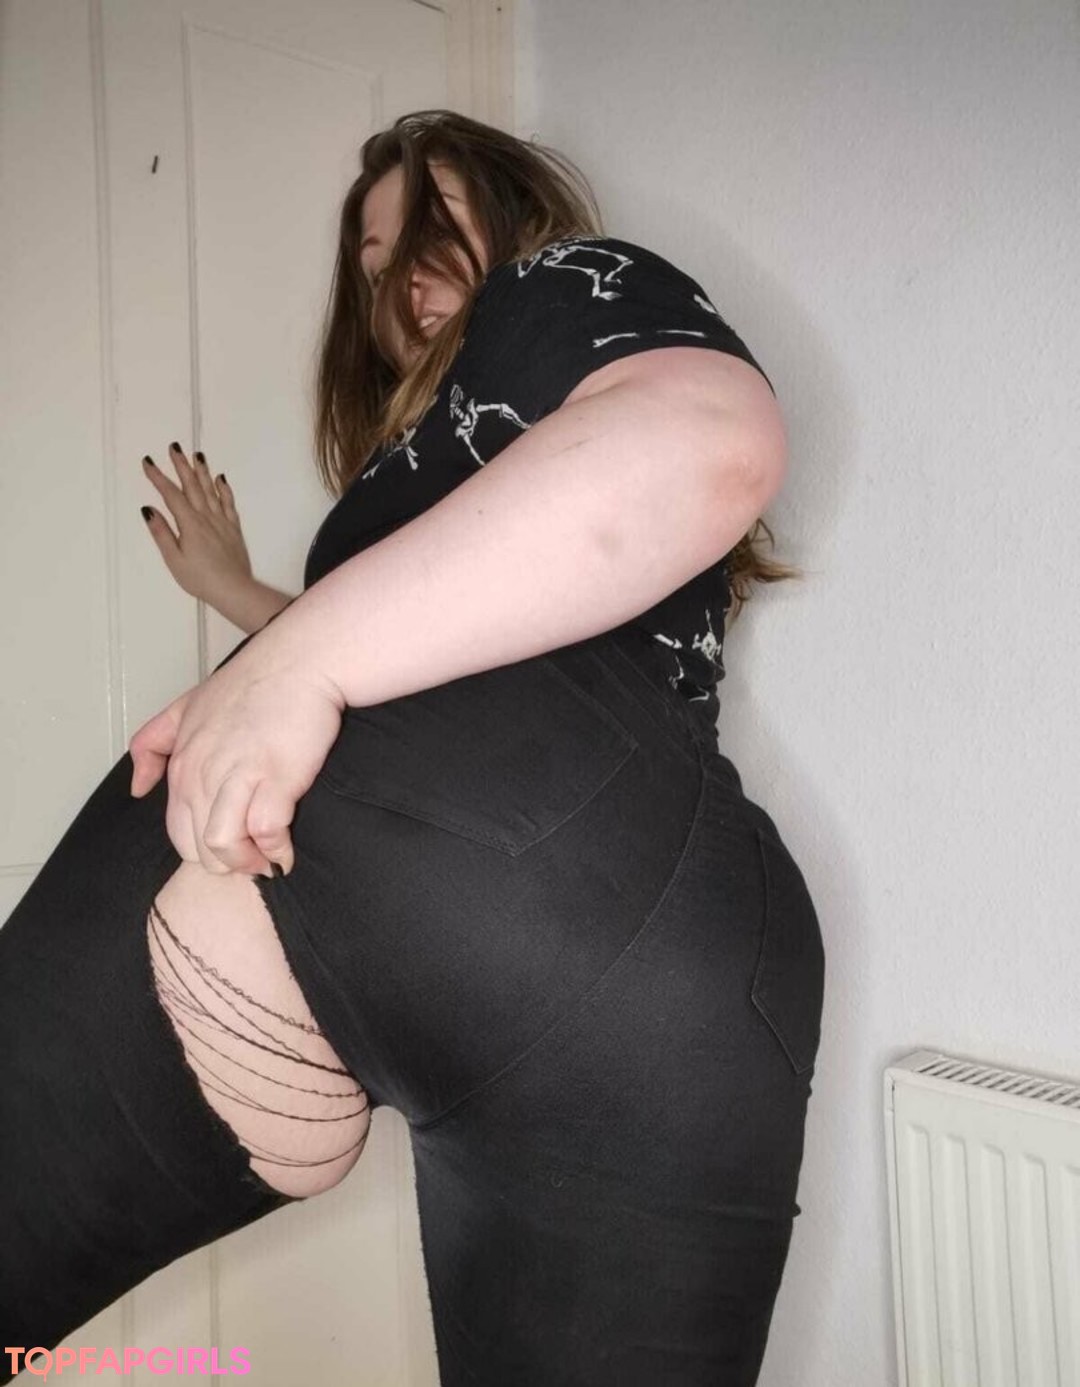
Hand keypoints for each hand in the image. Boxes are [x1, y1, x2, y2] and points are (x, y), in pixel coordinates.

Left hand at [127, 626, 345, 876]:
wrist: (300, 661)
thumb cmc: (253, 684)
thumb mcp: (187, 707)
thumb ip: (153, 744)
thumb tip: (137, 788)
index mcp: (183, 763)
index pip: (178, 833)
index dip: (206, 850)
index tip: (233, 847)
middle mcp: (202, 773)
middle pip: (200, 849)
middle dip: (228, 864)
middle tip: (253, 858)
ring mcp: (238, 776)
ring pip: (225, 847)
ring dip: (249, 863)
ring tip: (269, 859)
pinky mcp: (276, 778)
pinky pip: (267, 834)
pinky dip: (278, 851)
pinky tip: (288, 849)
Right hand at [140, 441, 253, 608]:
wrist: (234, 589)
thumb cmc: (201, 579)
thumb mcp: (174, 559)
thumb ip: (161, 533)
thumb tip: (148, 510)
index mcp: (189, 524)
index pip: (171, 495)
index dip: (158, 477)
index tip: (148, 462)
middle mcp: (207, 518)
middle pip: (192, 486)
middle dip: (181, 465)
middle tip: (174, 447)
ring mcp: (222, 521)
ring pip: (211, 490)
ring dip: (202, 471)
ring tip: (197, 455)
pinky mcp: (233, 528)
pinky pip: (228, 503)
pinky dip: (224, 489)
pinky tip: (220, 479)